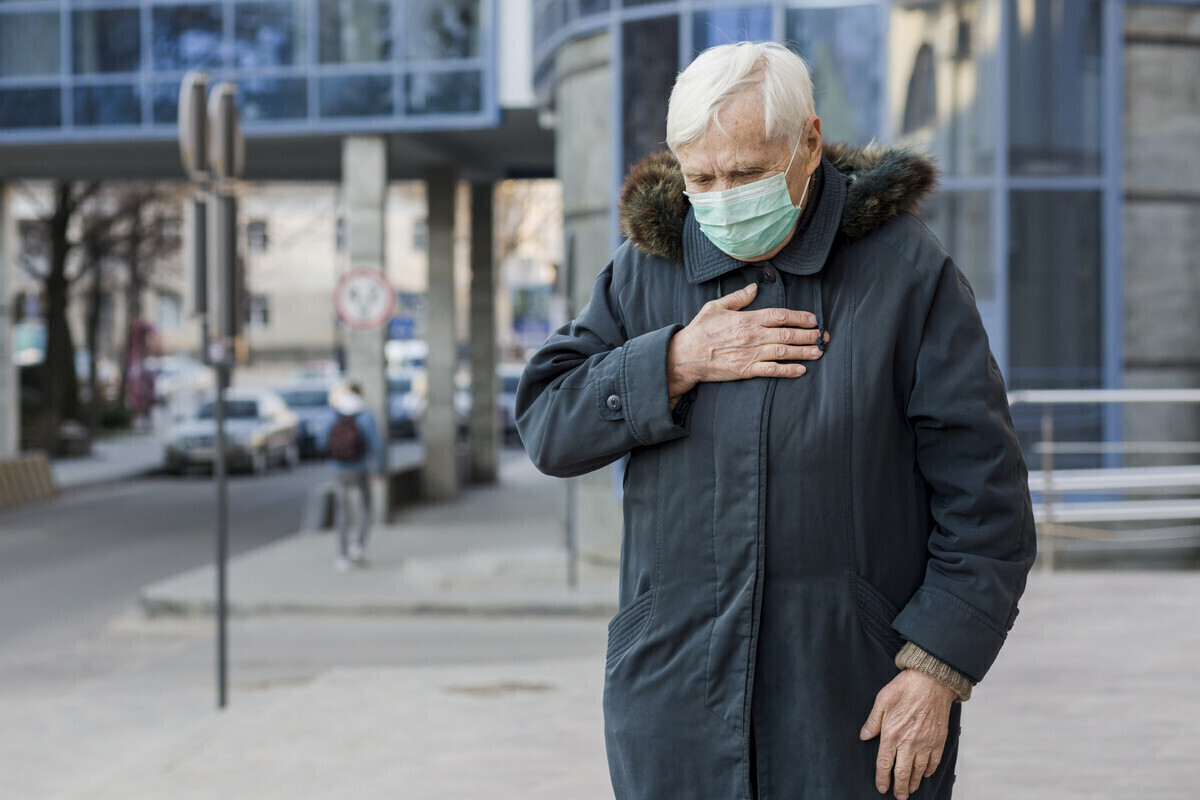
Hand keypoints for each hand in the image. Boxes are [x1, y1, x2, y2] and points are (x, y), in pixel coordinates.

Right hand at [667, 283, 828, 398]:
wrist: (685, 356)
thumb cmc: (699, 330)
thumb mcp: (716, 307)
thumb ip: (737, 298)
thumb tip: (753, 287)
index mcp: (747, 319)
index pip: (780, 315)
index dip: (800, 317)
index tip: (813, 319)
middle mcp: (753, 335)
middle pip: (787, 334)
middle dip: (809, 335)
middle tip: (823, 336)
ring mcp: (751, 354)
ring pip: (784, 351)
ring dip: (804, 351)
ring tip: (819, 351)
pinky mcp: (746, 370)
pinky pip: (772, 370)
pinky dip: (788, 370)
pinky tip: (801, 370)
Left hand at [859, 670, 954, 799]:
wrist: (932, 680)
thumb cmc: (905, 687)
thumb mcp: (882, 700)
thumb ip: (872, 721)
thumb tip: (863, 736)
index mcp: (892, 734)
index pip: (885, 763)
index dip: (882, 778)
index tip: (881, 788)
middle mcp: (909, 742)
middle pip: (903, 772)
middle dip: (900, 787)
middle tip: (899, 796)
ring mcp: (926, 743)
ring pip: (919, 770)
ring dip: (915, 782)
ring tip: (911, 789)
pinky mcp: (938, 740)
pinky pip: (934, 761)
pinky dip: (930, 770)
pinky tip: (926, 774)